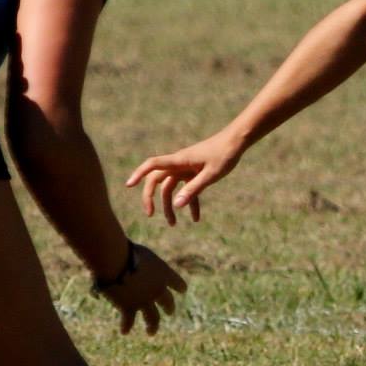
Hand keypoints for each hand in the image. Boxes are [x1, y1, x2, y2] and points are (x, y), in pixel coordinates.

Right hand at [95, 243, 187, 334]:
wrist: (115, 260)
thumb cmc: (124, 250)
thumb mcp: (139, 253)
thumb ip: (141, 264)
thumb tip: (131, 267)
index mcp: (164, 273)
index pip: (177, 283)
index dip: (179, 286)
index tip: (182, 290)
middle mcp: (158, 289)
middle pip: (167, 302)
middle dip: (169, 307)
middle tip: (170, 311)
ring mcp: (144, 301)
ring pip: (153, 318)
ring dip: (152, 326)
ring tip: (151, 331)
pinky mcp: (128, 307)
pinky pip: (128, 320)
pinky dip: (126, 326)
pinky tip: (124, 331)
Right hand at [126, 131, 243, 224]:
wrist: (237, 142)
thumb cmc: (224, 155)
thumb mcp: (210, 175)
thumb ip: (193, 189)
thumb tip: (175, 205)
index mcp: (179, 160)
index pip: (153, 165)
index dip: (139, 173)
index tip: (129, 185)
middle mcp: (179, 164)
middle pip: (157, 180)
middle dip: (151, 198)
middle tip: (150, 214)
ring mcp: (186, 168)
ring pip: (171, 188)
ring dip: (171, 205)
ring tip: (174, 224)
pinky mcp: (195, 172)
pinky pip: (187, 189)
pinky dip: (190, 202)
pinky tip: (196, 218)